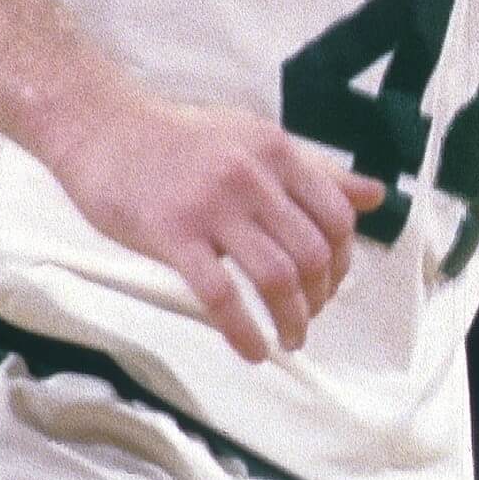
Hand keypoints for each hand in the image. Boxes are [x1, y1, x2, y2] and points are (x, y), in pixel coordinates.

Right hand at [51, 92, 382, 361]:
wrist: (103, 129)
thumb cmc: (180, 140)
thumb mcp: (254, 141)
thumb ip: (315, 172)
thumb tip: (375, 195)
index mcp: (276, 151)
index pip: (336, 216)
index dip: (342, 260)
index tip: (330, 283)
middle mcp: (252, 175)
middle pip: (311, 252)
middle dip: (320, 297)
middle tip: (307, 317)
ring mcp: (212, 206)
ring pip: (275, 277)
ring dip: (291, 320)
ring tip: (288, 339)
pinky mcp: (172, 235)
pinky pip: (221, 296)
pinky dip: (244, 332)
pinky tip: (252, 350)